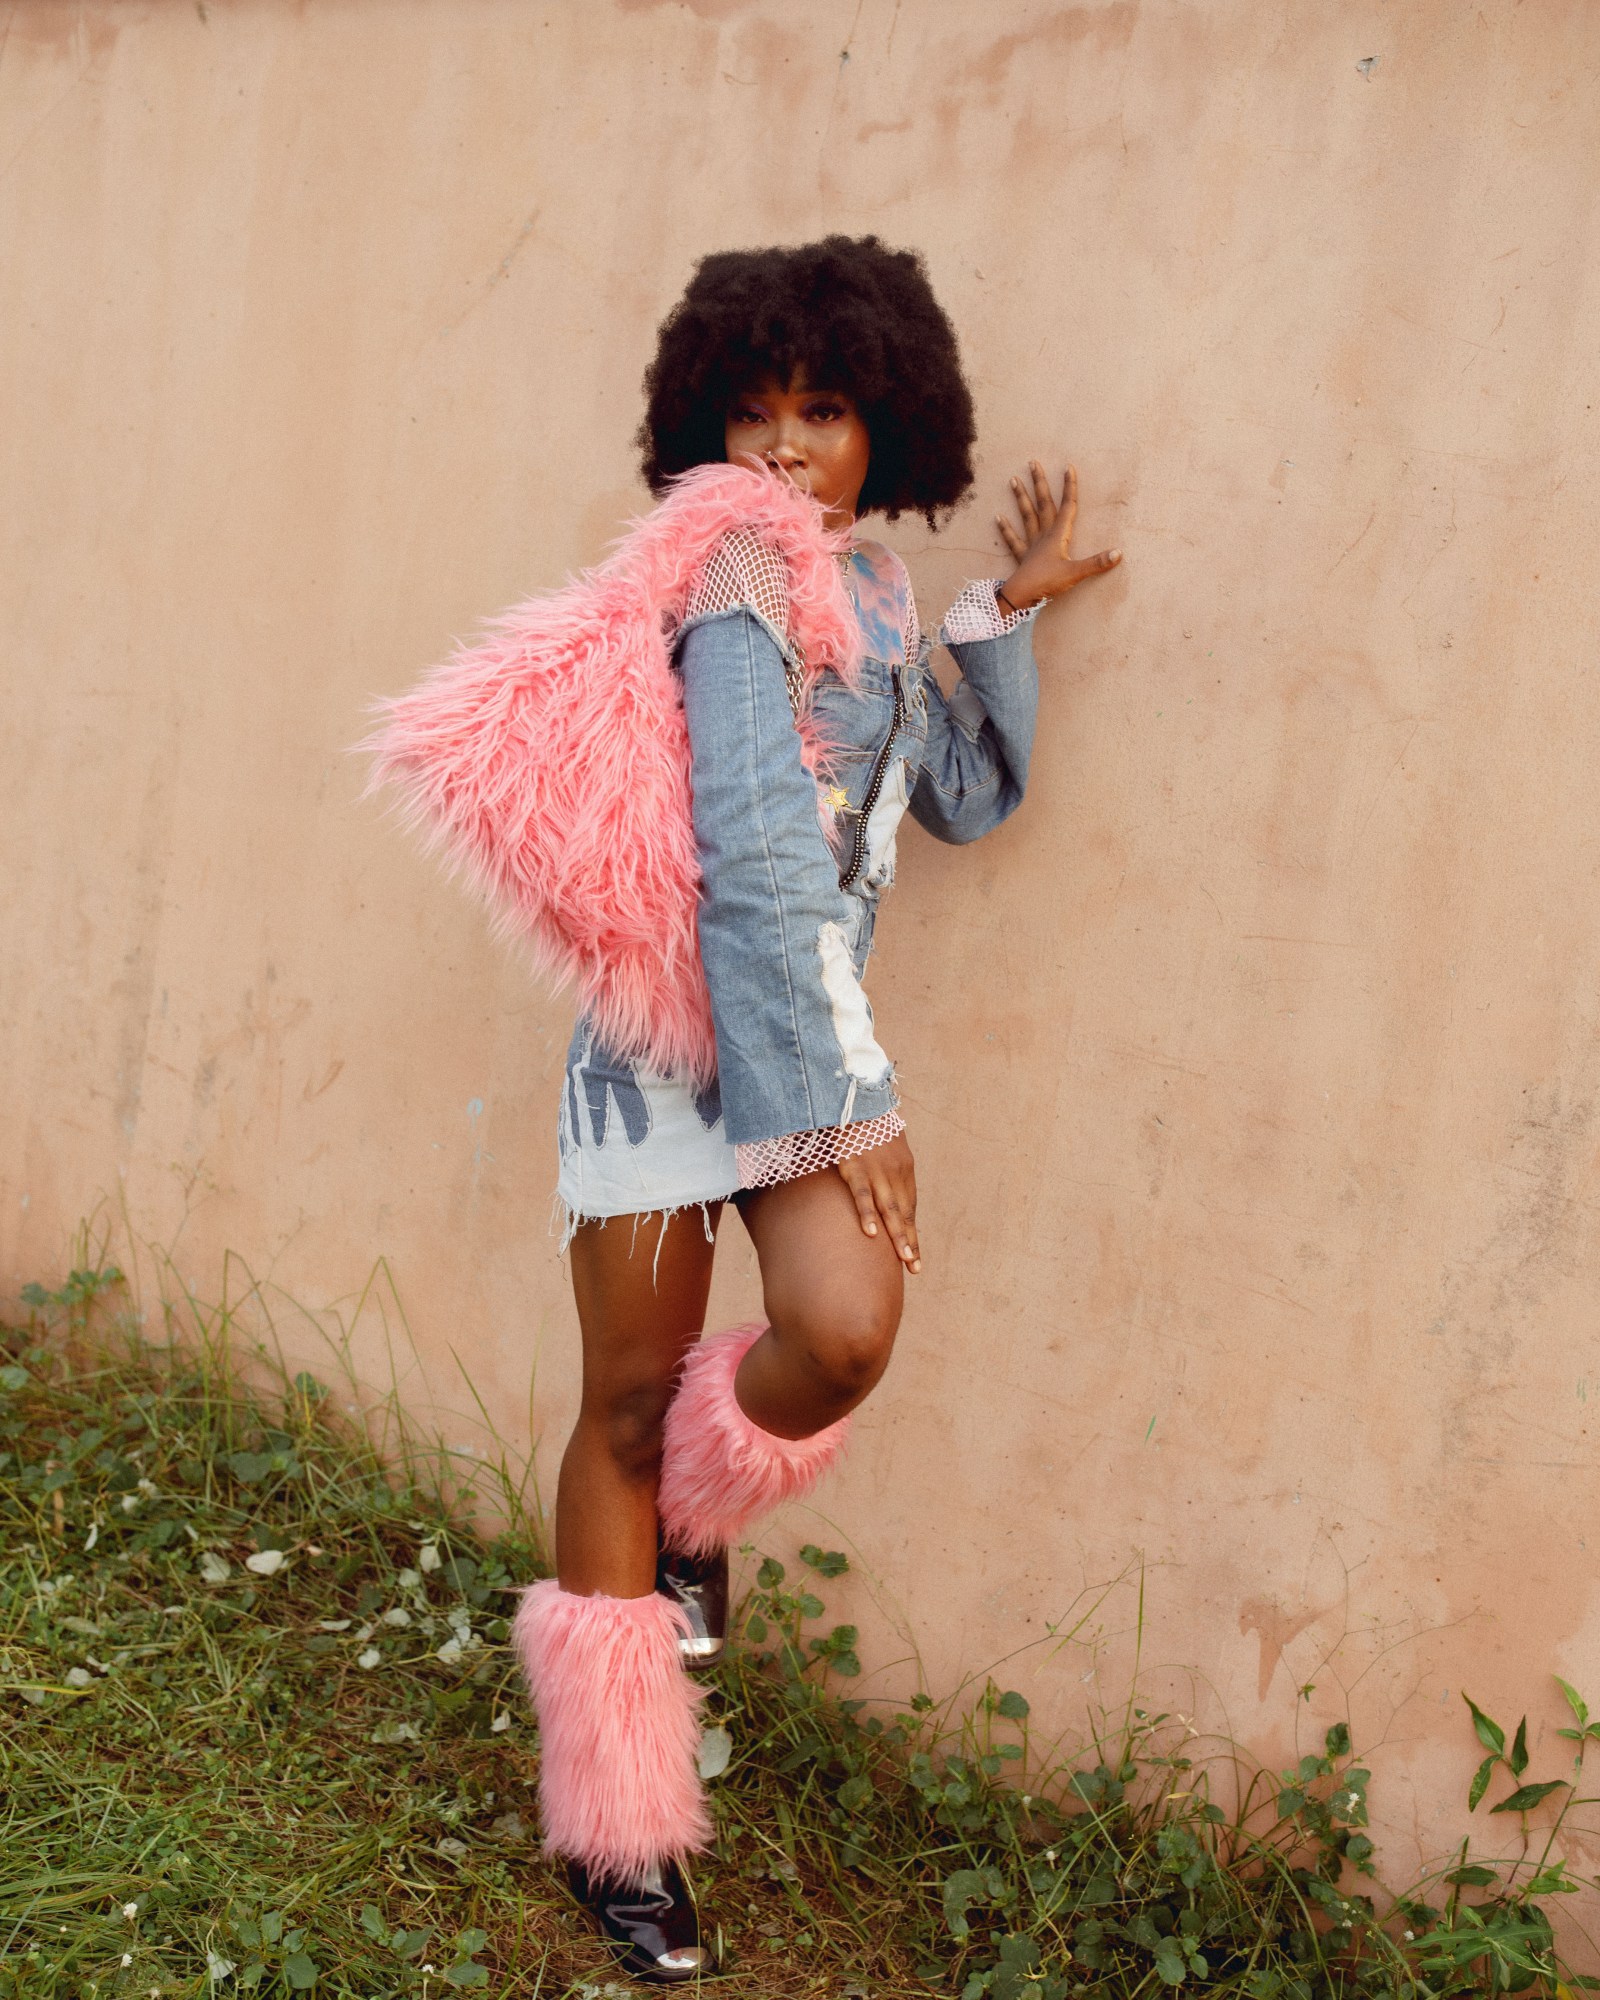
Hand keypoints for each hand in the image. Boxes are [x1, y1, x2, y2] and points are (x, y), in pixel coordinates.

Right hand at [837, 1132, 919, 1272]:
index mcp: (903, 1170)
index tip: (914, 1255)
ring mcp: (876, 1172)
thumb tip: (882, 1189)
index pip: (909, 1208)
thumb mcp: (887, 1146)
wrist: (859, 1098)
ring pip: (889, 1209)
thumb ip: (887, 1169)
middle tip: (915, 1267)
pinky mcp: (855, 1167)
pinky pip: (862, 1195)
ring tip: (905, 1259)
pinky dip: (867, 1214)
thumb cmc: (869, 1122)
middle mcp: (895, 1174)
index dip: (911, 1232)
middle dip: (910, 1242)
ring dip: (898, 1236)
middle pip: (904, 1213)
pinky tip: (871, 1234)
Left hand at [996, 462, 1120, 610]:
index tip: (1068, 467)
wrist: (1021, 597)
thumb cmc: (1047, 583)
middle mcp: (1043, 535)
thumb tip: (1118, 553)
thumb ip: (1096, 563)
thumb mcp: (1075, 574)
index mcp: (1058, 536)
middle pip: (1043, 504)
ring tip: (1013, 479)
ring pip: (1026, 516)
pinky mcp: (1022, 557)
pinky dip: (1005, 529)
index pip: (1067, 507)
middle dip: (1039, 482)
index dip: (1069, 487)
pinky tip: (997, 517)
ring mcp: (1031, 545)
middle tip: (1032, 462)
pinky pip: (1012, 540)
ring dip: (1020, 497)